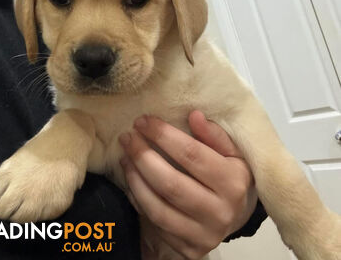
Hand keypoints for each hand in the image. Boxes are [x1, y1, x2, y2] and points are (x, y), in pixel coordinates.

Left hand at [119, 111, 256, 258]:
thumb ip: (213, 134)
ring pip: (158, 208)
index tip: (144, 121)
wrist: (237, 215)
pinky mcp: (189, 250)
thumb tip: (194, 115)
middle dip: (143, 157)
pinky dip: (139, 200)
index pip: (192, 154)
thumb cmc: (230, 174)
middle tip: (127, 137)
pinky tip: (132, 180)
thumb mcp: (231, 151)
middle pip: (171, 183)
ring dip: (135, 179)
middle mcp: (221, 212)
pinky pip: (156, 223)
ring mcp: (204, 235)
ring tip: (125, 157)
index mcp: (234, 182)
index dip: (164, 136)